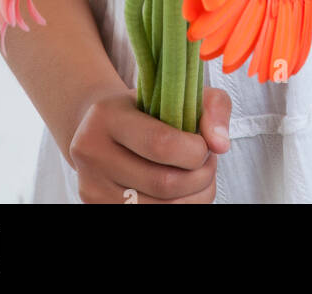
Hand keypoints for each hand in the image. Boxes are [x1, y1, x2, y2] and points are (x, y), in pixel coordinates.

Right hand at [68, 84, 231, 203]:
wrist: (103, 130)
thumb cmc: (148, 109)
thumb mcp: (179, 92)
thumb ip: (212, 105)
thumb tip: (221, 144)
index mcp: (107, 115)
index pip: (160, 143)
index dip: (195, 151)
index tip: (204, 146)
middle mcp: (91, 152)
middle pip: (163, 183)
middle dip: (200, 177)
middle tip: (207, 163)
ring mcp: (91, 187)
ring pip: (160, 209)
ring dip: (194, 198)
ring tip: (197, 178)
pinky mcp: (96, 208)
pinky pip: (150, 219)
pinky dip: (180, 208)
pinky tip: (183, 193)